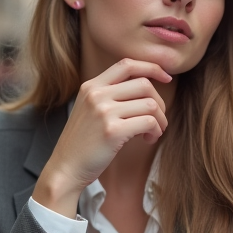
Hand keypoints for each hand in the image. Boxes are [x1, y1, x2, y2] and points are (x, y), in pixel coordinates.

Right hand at [32, 59, 170, 216]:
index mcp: (91, 86)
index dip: (151, 67)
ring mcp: (104, 112)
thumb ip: (109, 96)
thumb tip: (146, 88)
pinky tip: (148, 139)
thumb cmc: (82, 143)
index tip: (166, 77)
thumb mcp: (89, 110)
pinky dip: (156, 131)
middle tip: (158, 120)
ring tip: (153, 132)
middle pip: (144, 84)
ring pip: (150, 104)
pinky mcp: (113, 131)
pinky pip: (149, 122)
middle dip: (159, 102)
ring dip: (160, 120)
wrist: (65, 168)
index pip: (127, 64)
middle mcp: (97, 95)